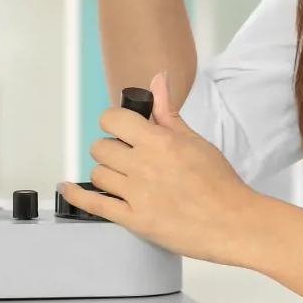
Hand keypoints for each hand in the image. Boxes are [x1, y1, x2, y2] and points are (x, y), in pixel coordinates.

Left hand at [59, 72, 258, 265]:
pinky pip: (95, 205)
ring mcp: (137, 194)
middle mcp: (143, 165)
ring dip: (105, 173)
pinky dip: (77, 196)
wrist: (235, 223)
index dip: (114, 123)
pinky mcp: (135, 220)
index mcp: (158, 141)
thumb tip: (157, 80)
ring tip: (120, 177)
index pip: (113, 120)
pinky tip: (67, 188)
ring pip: (97, 174)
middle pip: (101, 147)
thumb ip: (168, 112)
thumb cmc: (219, 182)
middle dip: (110, 149)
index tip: (120, 129)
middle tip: (126, 157)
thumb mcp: (194, 140)